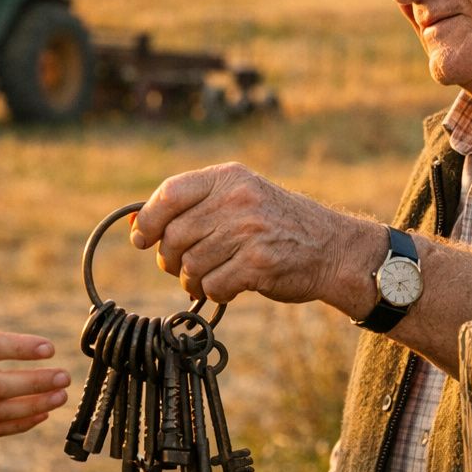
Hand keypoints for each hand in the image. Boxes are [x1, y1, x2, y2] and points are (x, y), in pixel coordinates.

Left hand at [130, 163, 380, 306]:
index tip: (142, 239)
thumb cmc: (277, 226)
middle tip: (183, 267)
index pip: (170, 193)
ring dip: (194, 280)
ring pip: (190, 265)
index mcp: (229, 179)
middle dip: (171, 259)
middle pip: (174, 236)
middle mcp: (237, 200)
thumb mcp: (241, 199)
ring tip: (211, 277)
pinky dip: (216, 292)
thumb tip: (138, 227)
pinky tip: (231, 286)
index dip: (148, 220)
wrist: (333, 249)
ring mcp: (248, 231)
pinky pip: (212, 286)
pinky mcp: (258, 264)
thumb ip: (195, 208)